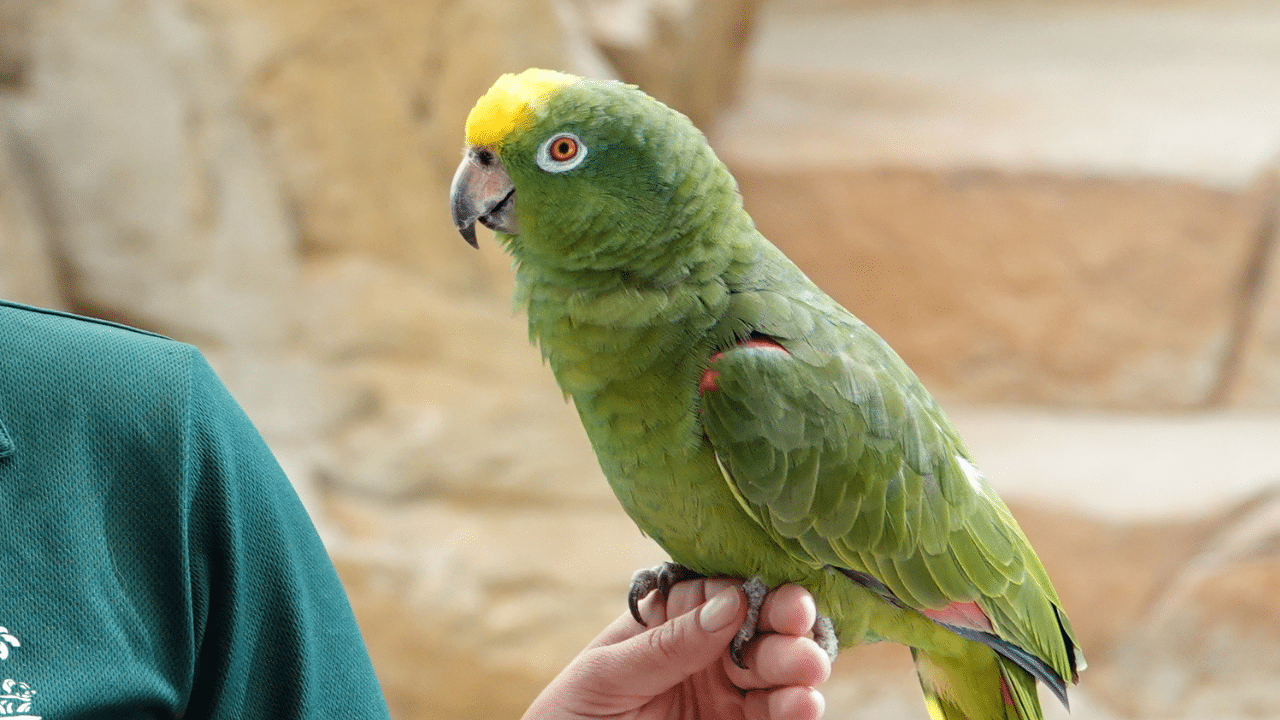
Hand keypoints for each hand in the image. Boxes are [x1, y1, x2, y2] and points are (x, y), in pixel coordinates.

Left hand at [522, 579, 830, 719]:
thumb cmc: (571, 712)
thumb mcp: (607, 673)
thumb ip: (667, 644)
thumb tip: (730, 601)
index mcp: (671, 618)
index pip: (724, 593)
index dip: (758, 592)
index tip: (781, 601)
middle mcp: (706, 650)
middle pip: (761, 630)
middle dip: (787, 630)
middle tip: (801, 636)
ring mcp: (723, 693)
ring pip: (777, 673)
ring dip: (798, 670)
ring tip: (807, 673)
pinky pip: (772, 716)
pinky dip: (794, 709)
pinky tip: (803, 704)